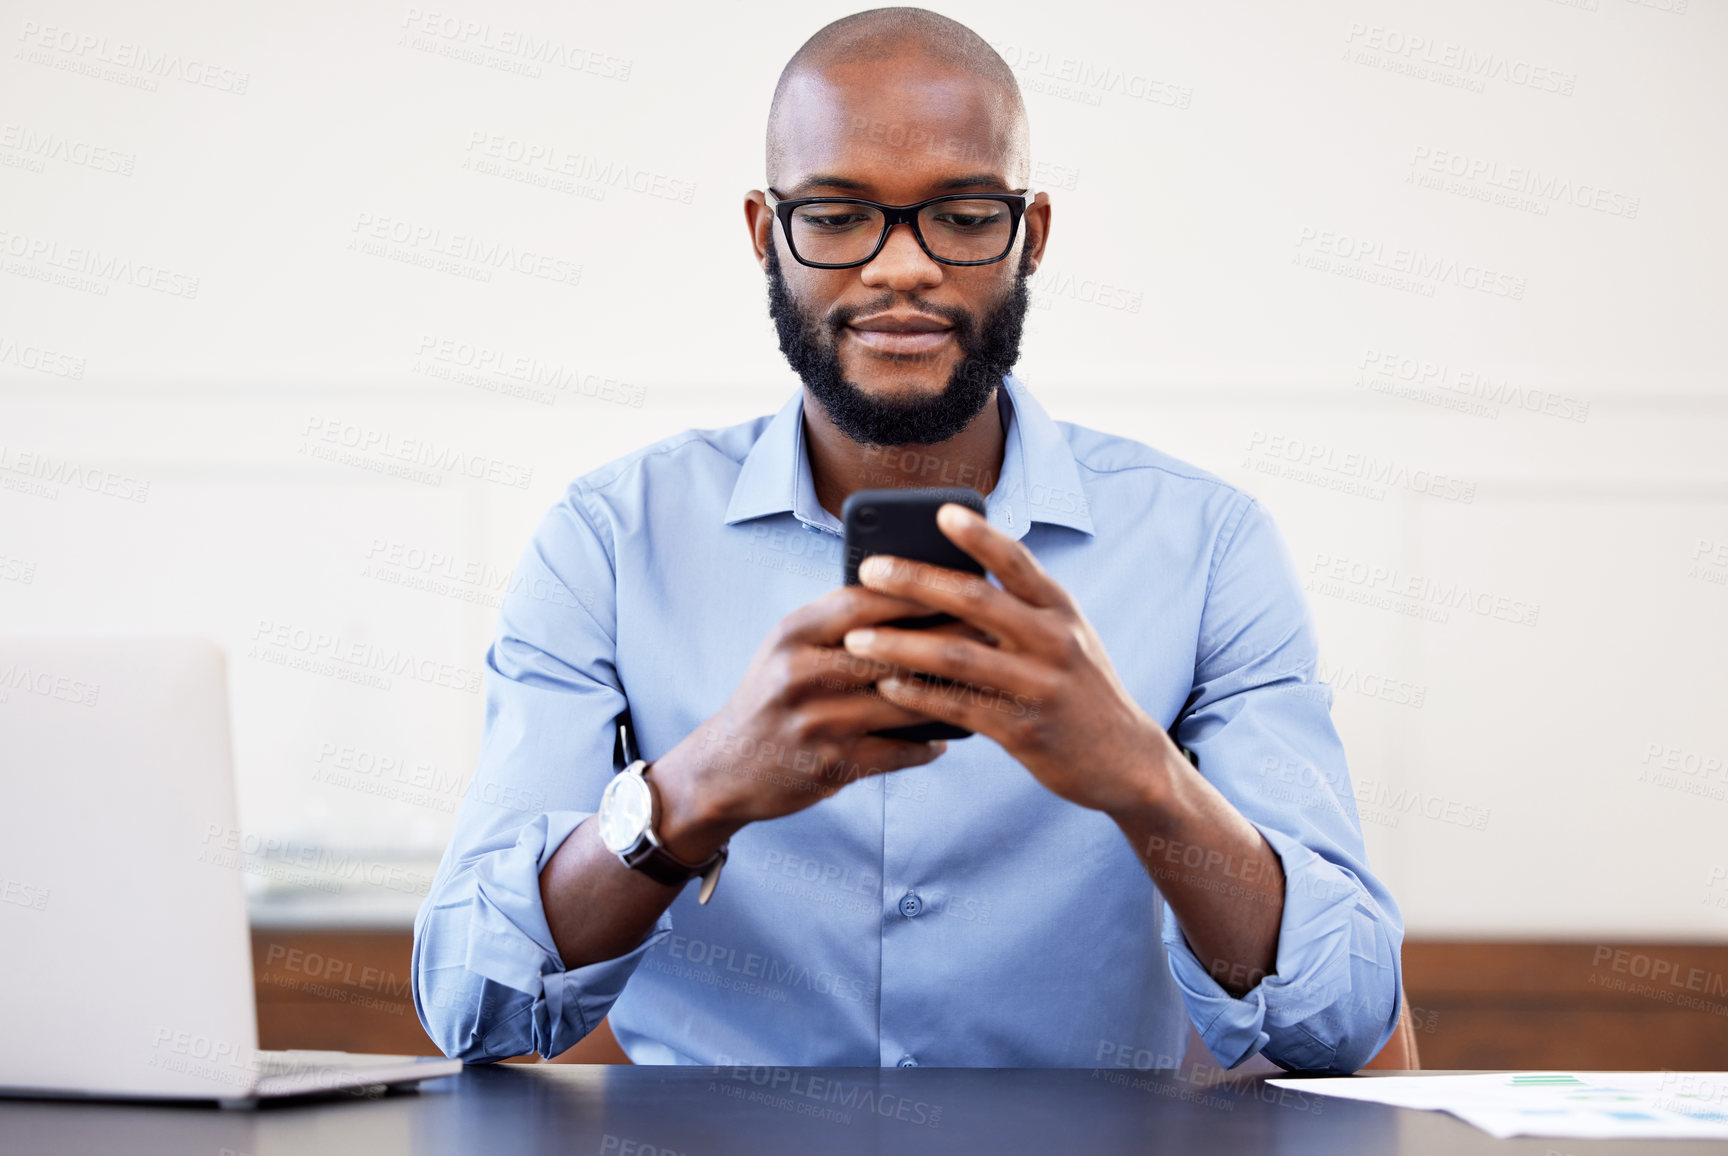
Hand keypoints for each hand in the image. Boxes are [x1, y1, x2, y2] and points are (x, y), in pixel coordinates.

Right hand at [649, 583, 956, 860]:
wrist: (725, 767)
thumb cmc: (772, 696)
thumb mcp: (787, 646)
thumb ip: (838, 621)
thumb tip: (912, 591)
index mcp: (793, 634)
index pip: (863, 602)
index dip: (916, 593)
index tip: (961, 584)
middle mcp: (801, 674)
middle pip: (892, 651)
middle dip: (948, 643)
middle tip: (993, 635)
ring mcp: (817, 722)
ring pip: (903, 702)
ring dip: (948, 697)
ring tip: (983, 686)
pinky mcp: (831, 765)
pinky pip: (897, 752)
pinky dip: (925, 746)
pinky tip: (945, 739)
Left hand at [841, 503, 1183, 817]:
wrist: (1125, 761)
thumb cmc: (1078, 689)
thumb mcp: (1065, 638)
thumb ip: (1020, 609)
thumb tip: (948, 579)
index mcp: (1060, 610)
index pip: (1017, 560)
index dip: (979, 535)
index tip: (939, 511)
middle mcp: (1054, 641)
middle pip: (975, 600)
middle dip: (915, 581)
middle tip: (867, 570)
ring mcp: (1040, 686)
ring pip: (958, 656)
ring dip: (900, 644)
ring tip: (855, 638)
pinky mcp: (1024, 731)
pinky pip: (960, 706)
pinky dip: (918, 694)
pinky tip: (886, 686)